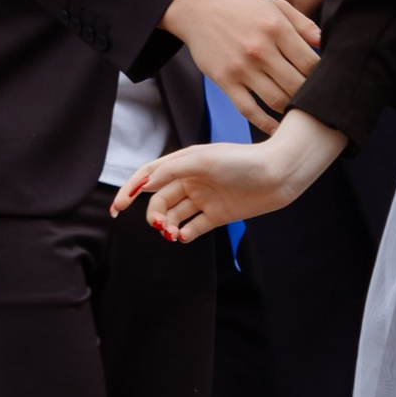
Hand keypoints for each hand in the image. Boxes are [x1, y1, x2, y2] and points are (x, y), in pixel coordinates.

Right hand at [110, 109, 346, 241]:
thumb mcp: (203, 160)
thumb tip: (143, 182)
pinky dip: (183, 234)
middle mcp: (191, 180)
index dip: (130, 190)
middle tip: (159, 225)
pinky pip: (193, 227)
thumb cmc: (241, 160)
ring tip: (171, 233)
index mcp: (184, 163)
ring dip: (167, 226)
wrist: (278, 174)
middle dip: (154, 214)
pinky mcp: (218, 215)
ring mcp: (204, 198)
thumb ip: (171, 170)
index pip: (149, 176)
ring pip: (175, 215)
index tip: (117, 208)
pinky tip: (181, 237)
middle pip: (160, 200)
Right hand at [163, 0, 320, 128]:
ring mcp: (241, 67)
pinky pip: (248, 110)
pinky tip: (276, 128)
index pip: (311, 62)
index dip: (322, 75)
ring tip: (300, 112)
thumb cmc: (242, 6)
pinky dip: (265, 123)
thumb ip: (303, 24)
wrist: (198, 8)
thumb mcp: (275, 5)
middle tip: (316, 101)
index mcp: (277, 28)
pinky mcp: (225, 80)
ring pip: (276, 100)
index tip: (325, 81)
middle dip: (310, 95)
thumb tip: (327, 43)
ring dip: (291, 109)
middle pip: (297, 84)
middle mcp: (260, 49)